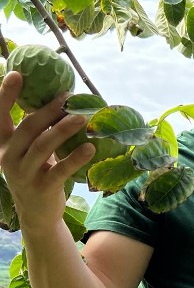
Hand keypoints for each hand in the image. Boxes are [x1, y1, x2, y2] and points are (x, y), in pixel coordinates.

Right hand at [0, 71, 93, 231]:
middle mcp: (8, 157)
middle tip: (69, 97)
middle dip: (48, 110)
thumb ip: (39, 130)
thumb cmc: (37, 172)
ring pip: (43, 146)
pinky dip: (76, 158)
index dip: (5, 95)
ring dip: (64, 130)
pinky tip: (91, 148)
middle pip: (27, 128)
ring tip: (83, 118)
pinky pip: (60, 170)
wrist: (37, 213)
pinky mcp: (42, 188)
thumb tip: (62, 99)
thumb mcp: (31, 151)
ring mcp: (23, 174)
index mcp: (2, 144)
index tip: (17, 74)